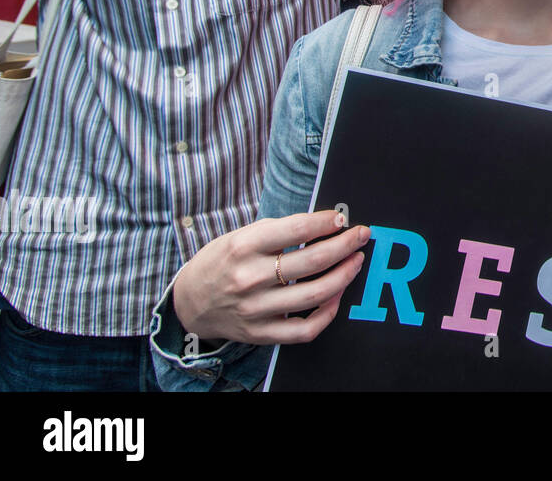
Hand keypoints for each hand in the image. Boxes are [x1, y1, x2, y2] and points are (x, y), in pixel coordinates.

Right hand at [173, 210, 369, 345]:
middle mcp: (250, 278)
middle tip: (361, 235)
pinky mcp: (262, 333)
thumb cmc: (222, 262)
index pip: (296, 230)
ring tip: (356, 261)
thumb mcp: (240, 236)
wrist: (190, 303)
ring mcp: (256, 309)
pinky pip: (305, 329)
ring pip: (315, 294)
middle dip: (345, 245)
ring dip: (345, 275)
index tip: (342, 218)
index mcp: (243, 247)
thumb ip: (278, 230)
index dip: (326, 222)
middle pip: (313, 261)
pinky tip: (337, 296)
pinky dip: (328, 313)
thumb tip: (324, 223)